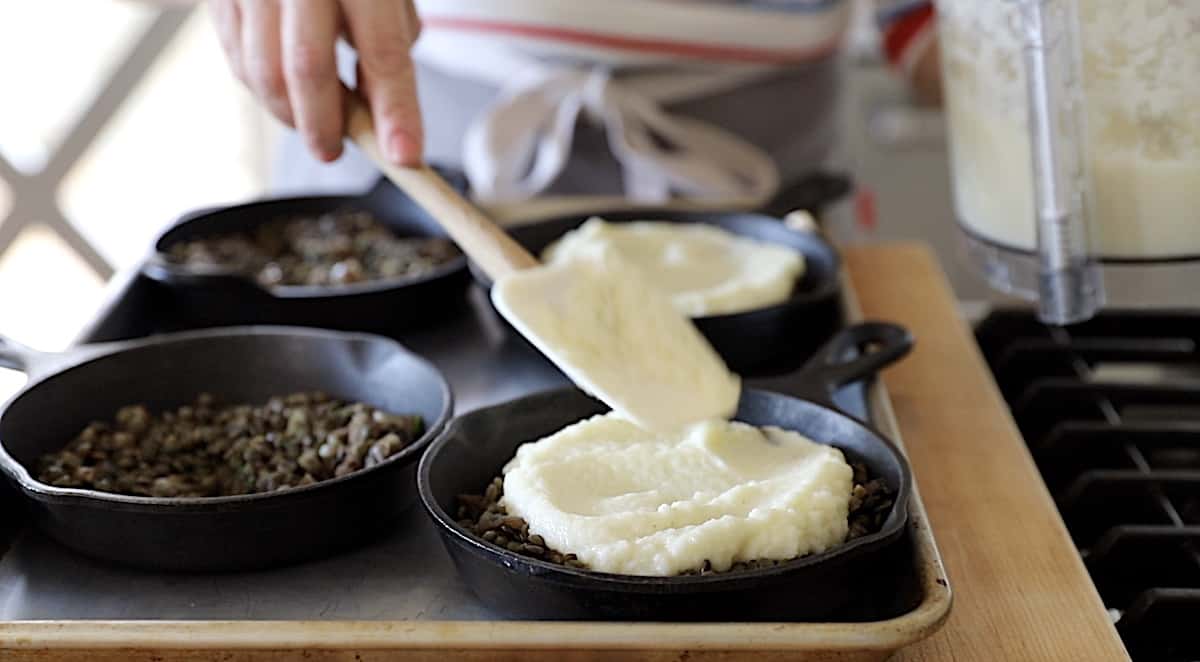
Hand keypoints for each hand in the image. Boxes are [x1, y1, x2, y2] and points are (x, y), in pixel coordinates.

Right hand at [209, 0, 422, 165]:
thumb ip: (389, 36)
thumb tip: (380, 105)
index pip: (383, 52)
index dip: (395, 111)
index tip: (406, 155)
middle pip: (308, 68)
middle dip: (326, 126)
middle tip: (339, 151)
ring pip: (262, 70)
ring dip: (290, 114)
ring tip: (315, 126)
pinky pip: (235, 55)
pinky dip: (261, 89)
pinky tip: (283, 96)